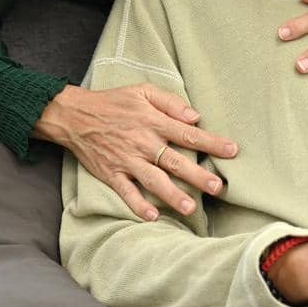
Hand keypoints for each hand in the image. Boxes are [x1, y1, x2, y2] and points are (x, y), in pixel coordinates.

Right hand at [35, 83, 237, 222]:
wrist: (75, 115)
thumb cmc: (113, 102)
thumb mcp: (142, 91)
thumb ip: (170, 102)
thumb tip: (194, 115)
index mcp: (153, 121)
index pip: (188, 133)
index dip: (211, 142)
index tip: (232, 151)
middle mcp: (142, 142)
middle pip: (175, 161)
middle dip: (197, 175)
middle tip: (218, 187)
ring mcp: (126, 160)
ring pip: (153, 180)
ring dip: (172, 194)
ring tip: (190, 208)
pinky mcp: (111, 173)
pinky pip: (126, 192)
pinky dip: (138, 204)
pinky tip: (152, 216)